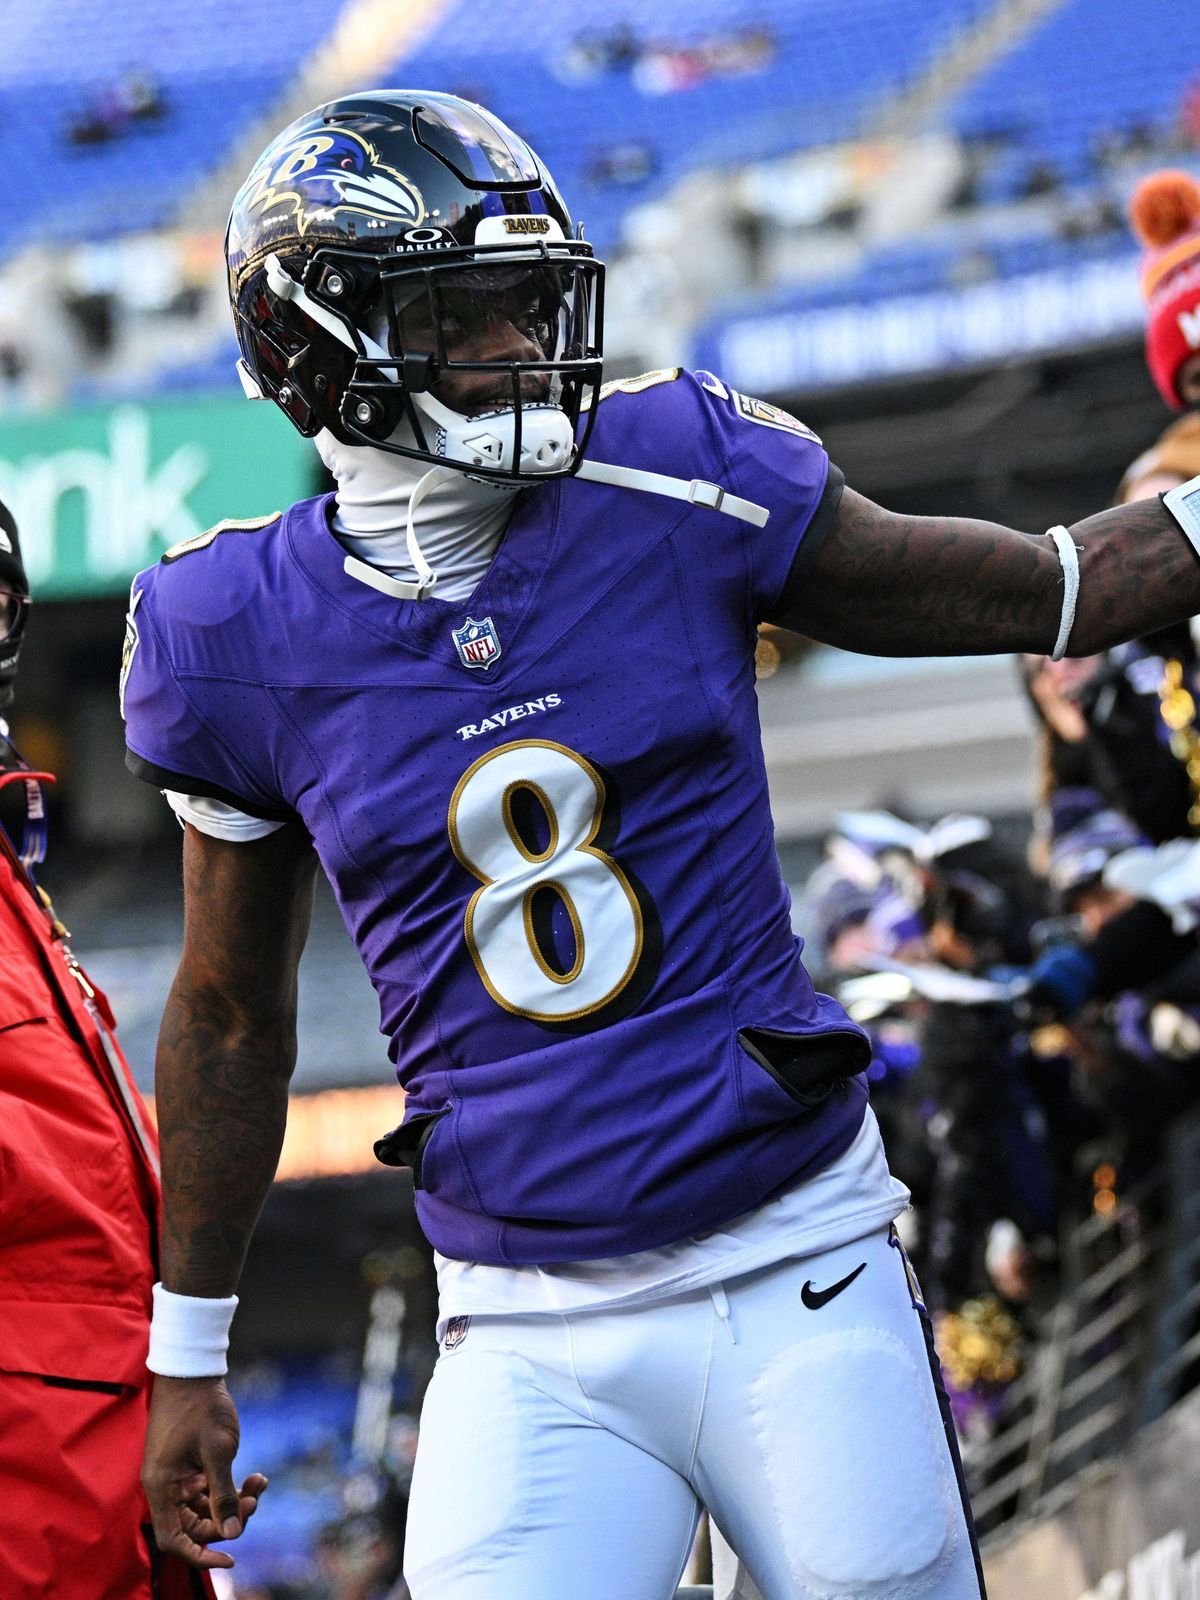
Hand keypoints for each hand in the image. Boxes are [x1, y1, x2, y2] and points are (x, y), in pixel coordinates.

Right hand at [141, 1375, 267, 1568]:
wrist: (193, 1369)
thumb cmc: (201, 1407)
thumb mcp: (218, 1452)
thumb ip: (223, 1495)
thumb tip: (233, 1533)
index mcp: (161, 1487)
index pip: (174, 1540)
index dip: (201, 1554)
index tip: (231, 1558)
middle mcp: (165, 1486)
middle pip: (194, 1525)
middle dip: (227, 1519)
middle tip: (254, 1502)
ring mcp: (177, 1475)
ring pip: (206, 1507)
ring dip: (234, 1502)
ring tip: (259, 1484)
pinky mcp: (190, 1465)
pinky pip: (210, 1489)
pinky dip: (231, 1487)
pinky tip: (256, 1477)